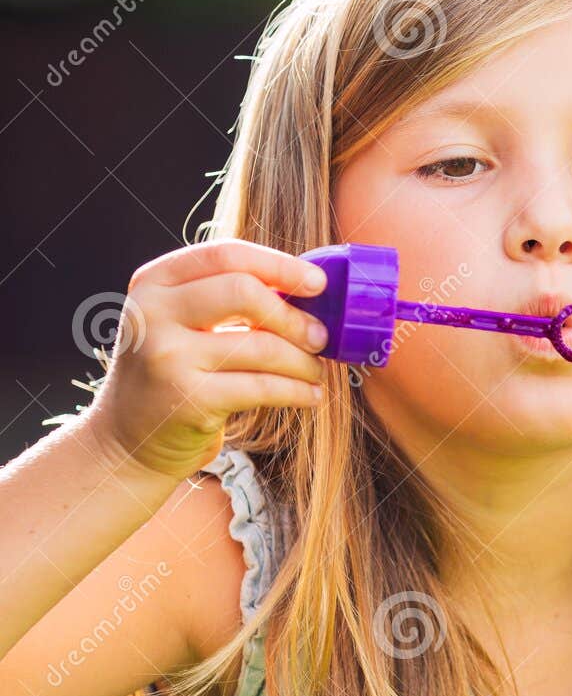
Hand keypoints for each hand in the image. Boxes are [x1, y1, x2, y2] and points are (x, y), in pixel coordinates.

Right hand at [85, 240, 330, 480]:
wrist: (126, 440)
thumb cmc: (170, 375)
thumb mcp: (180, 324)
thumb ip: (226, 299)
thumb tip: (304, 289)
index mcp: (154, 282)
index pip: (226, 255)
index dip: (279, 265)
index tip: (317, 283)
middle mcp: (153, 313)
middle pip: (243, 291)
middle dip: (293, 316)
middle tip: (320, 336)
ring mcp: (168, 357)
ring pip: (261, 345)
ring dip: (302, 360)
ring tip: (317, 370)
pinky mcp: (189, 400)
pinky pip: (262, 387)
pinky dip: (298, 391)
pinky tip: (312, 395)